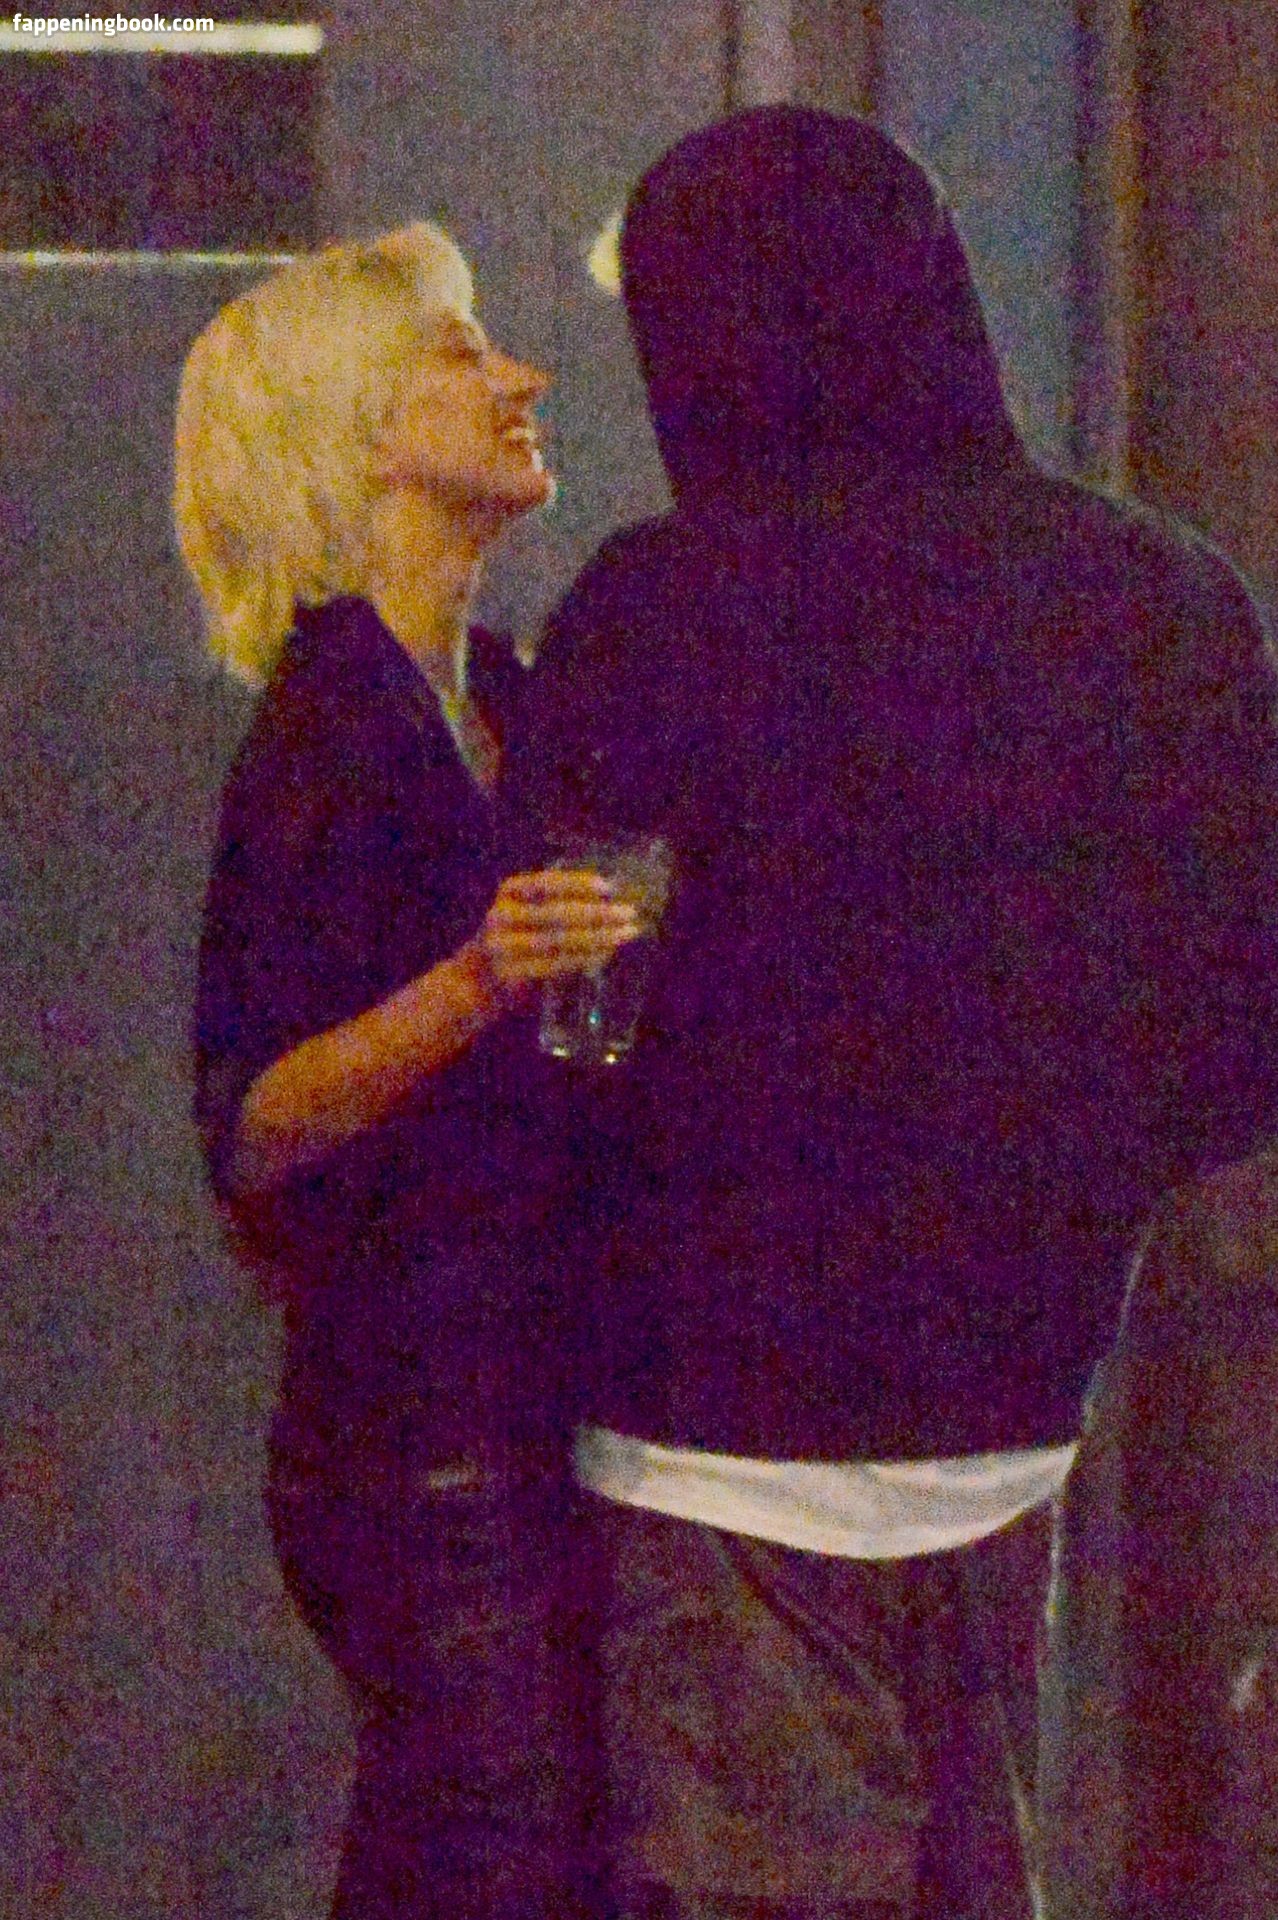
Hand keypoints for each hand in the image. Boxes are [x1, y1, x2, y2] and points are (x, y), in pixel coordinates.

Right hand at [474, 869, 640, 1001]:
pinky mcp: (509, 975)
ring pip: (558, 941)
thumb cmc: (516, 940)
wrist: (475, 981)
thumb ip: (558, 905)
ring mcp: (502, 947)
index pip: (545, 883)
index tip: (608, 886)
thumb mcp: (527, 913)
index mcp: (508, 892)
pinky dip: (584, 959)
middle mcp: (501, 916)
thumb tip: (611, 901)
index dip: (577, 883)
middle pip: (556, 913)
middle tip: (629, 913)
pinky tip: (605, 954)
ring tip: (626, 934)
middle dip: (597, 913)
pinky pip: (554, 965)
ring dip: (598, 938)